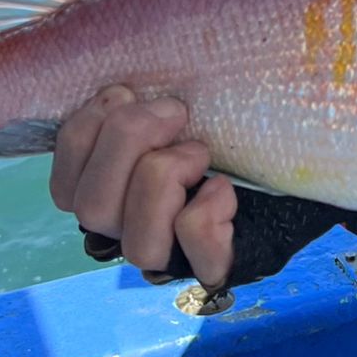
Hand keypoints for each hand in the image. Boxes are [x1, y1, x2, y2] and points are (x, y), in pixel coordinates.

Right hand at [49, 85, 235, 289]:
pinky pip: (193, 244)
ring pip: (136, 241)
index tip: (126, 93)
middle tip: (174, 111)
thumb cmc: (231, 138)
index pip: (64, 189)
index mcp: (113, 199)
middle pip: (92, 209)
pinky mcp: (217, 266)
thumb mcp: (179, 114)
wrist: (292, 174)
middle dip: (127, 140)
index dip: (83, 133)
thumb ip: (141, 110)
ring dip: (165, 176)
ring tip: (200, 151)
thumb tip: (121, 90)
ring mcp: (174, 259)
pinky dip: (206, 210)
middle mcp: (134, 234)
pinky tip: (222, 188)